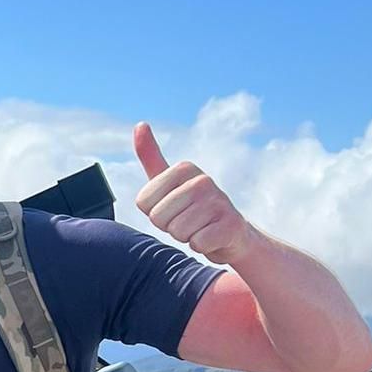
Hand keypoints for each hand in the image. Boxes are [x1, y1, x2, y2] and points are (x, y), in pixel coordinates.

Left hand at [134, 122, 254, 264]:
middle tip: (188, 221)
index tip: (174, 208)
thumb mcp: (168, 181)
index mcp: (184, 168)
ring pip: (177, 232)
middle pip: (158, 218)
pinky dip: (202, 247)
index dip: (155, 213)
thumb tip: (140, 124)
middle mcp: (203, 180)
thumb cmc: (193, 208)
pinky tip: (212, 238)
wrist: (232, 235)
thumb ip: (150, 156)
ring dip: (186, 237)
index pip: (143, 203)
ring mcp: (219, 201)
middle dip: (169, 227)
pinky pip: (197, 244)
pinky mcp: (231, 225)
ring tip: (200, 228)